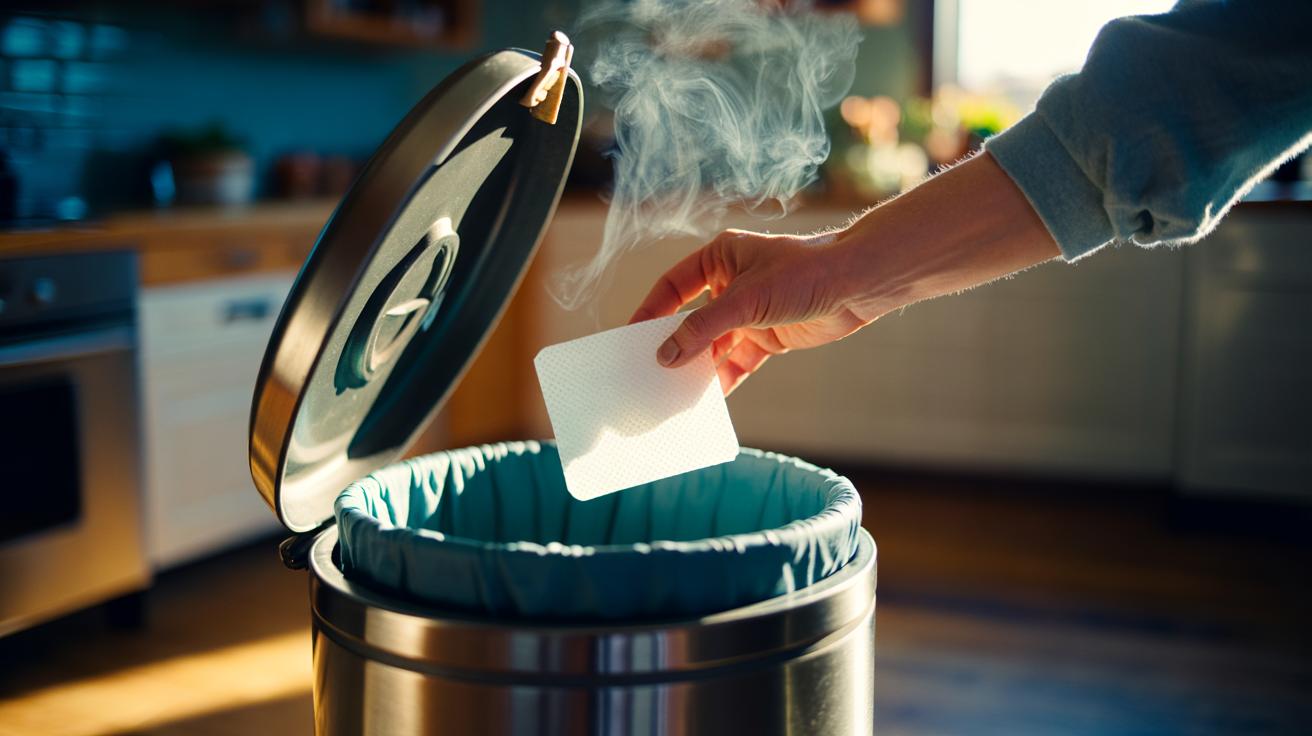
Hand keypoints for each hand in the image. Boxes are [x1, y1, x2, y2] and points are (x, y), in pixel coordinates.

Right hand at [628, 228, 871, 394]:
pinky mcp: (769, 336)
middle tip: (648, 371)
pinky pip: (738, 360)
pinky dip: (725, 378)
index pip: (673, 287)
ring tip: (675, 392)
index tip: (629, 337)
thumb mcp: (745, 301)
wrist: (859, 286)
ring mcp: (751, 311)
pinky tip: (709, 398)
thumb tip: (664, 356)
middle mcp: (732, 283)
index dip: (650, 311)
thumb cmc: (805, 274)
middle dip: (674, 346)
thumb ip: (703, 329)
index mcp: (721, 258)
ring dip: (698, 367)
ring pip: (714, 344)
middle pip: (691, 319)